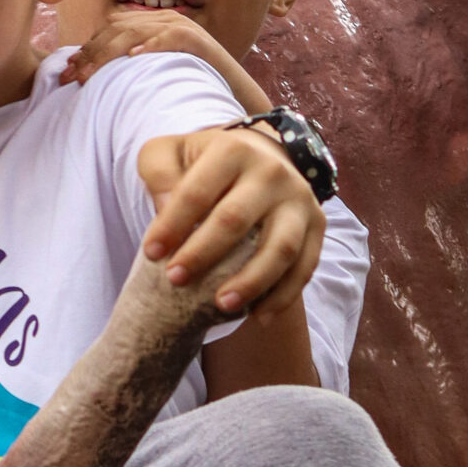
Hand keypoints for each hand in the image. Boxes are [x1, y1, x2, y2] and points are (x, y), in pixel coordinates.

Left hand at [65, 7, 265, 111]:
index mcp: (152, 24)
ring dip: (108, 54)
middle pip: (117, 29)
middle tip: (69, 78)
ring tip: (89, 75)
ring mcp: (182, 27)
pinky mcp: (198, 40)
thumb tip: (92, 75)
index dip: (86, 49)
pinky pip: (170, 38)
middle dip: (89, 53)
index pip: (110, 29)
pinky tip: (133, 59)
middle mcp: (164, 19)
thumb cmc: (191, 89)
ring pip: (135, 33)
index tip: (67, 73)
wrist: (236, 95)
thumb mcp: (154, 73)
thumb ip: (131, 65)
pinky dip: (150, 46)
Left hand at [137, 126, 324, 320]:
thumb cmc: (203, 162)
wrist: (260, 157)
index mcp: (232, 150)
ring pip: (279, 248)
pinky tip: (258, 316)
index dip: (171, 225)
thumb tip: (164, 210)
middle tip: (175, 280)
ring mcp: (299, 199)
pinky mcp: (317, 224)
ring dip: (251, 282)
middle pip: (235, 219)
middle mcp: (272, 172)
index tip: (150, 253)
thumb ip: (159, 174)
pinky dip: (284, 295)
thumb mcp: (170, 153)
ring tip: (222, 306)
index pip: (196, 192)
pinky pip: (305, 266)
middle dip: (203, 254)